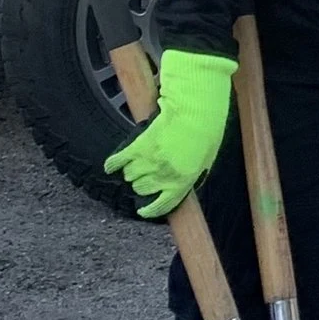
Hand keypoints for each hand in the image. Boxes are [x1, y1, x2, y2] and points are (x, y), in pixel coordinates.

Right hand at [103, 49, 236, 219]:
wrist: (196, 109)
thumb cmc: (206, 132)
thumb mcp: (206, 159)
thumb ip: (193, 175)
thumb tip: (185, 186)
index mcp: (183, 181)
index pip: (162, 205)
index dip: (151, 210)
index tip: (143, 210)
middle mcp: (164, 175)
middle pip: (141, 189)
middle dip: (143, 183)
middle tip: (146, 174)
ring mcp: (149, 162)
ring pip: (129, 176)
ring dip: (131, 171)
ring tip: (137, 163)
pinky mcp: (138, 146)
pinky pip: (117, 161)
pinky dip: (112, 164)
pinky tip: (111, 166)